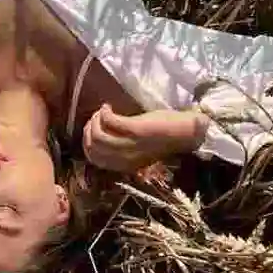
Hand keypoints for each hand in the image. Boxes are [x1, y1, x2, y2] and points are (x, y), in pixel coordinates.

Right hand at [82, 105, 205, 172]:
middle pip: (93, 145)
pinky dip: (104, 112)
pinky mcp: (135, 129)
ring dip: (95, 120)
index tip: (90, 130)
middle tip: (95, 118)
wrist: (185, 133)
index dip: (86, 143)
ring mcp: (130, 144)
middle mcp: (125, 157)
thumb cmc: (164, 140)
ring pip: (98, 134)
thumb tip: (101, 139)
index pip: (94, 159)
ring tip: (101, 112)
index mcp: (125, 165)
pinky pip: (109, 121)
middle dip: (89, 129)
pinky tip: (108, 107)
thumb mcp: (140, 152)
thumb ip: (123, 151)